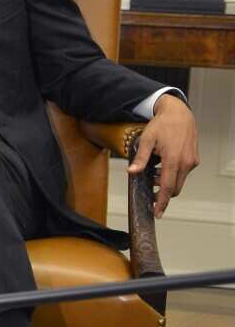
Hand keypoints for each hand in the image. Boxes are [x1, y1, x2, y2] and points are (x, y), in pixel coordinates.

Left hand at [128, 94, 198, 217]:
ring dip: (166, 183)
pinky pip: (183, 173)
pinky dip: (172, 175)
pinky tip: (161, 166)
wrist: (179, 113)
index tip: (157, 213)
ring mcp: (192, 161)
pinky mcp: (194, 159)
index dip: (162, 202)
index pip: (167, 187)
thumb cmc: (162, 125)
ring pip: (179, 181)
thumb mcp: (146, 140)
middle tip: (150, 191)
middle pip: (175, 188)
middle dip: (162, 194)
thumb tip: (132, 172)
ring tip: (153, 173)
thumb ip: (140, 158)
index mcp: (173, 160)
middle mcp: (186, 163)